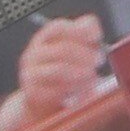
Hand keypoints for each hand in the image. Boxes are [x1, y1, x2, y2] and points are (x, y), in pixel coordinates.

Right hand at [0, 15, 106, 130]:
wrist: (43, 102)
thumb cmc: (65, 71)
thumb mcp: (75, 49)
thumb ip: (85, 33)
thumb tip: (92, 29)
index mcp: (43, 39)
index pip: (58, 28)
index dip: (79, 31)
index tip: (96, 39)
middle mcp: (33, 54)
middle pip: (63, 49)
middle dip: (86, 55)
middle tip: (98, 60)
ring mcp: (30, 74)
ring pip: (60, 70)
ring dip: (82, 74)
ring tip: (93, 77)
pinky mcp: (32, 94)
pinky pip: (56, 91)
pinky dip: (73, 91)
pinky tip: (83, 91)